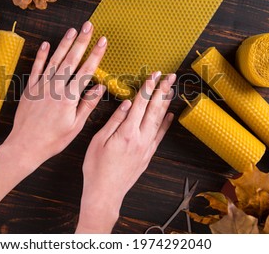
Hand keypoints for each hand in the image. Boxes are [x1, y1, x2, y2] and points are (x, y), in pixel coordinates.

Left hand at [3, 21, 106, 171]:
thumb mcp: (76, 126)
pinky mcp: (29, 89)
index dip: (95, 54)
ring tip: (72, 30)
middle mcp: (55, 88)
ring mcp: (41, 87)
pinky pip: (36, 68)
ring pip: (55, 61)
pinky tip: (47, 44)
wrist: (25, 146)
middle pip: (71, 60)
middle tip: (89, 26)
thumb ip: (87, 104)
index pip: (86, 71)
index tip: (103, 41)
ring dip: (64, 44)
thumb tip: (100, 87)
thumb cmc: (53, 140)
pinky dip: (42, 56)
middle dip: (81, 41)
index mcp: (69, 98)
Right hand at [76, 72, 175, 232]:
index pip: (140, 105)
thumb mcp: (98, 141)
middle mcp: (140, 139)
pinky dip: (165, 124)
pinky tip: (169, 115)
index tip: (153, 75)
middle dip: (162, 91)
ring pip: (159, 121)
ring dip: (165, 104)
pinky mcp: (147, 156)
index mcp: (126, 133)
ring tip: (171, 90)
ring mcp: (146, 148)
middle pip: (154, 110)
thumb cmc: (96, 168)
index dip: (147, 88)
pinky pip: (159, 136)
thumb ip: (114, 121)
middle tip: (170, 77)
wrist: (105, 193)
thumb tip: (127, 104)